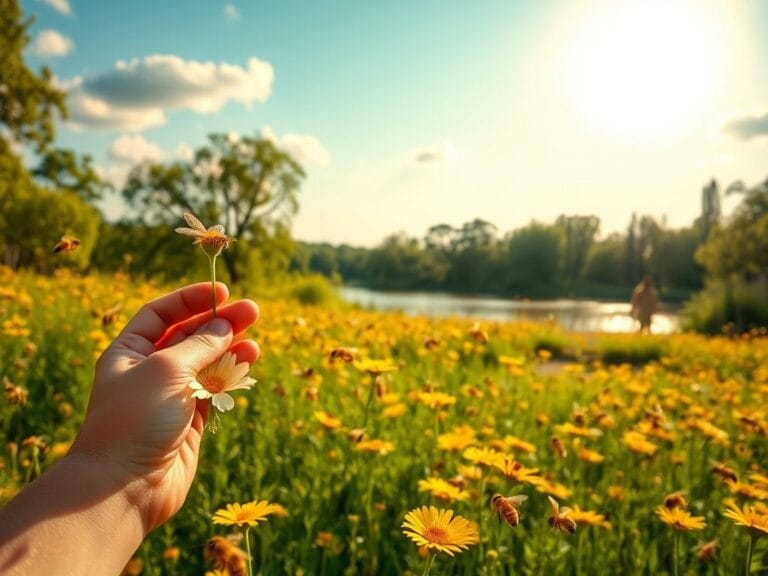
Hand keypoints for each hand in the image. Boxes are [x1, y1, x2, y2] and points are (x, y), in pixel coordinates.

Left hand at [71, 282, 258, 531]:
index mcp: (129, 352)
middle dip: (220, 323)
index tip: (222, 292)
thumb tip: (224, 326)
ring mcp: (171, 396)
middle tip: (253, 311)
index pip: (162, 314)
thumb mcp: (166, 369)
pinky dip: (232, 377)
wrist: (124, 487)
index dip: (191, 300)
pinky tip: (248, 365)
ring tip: (256, 342)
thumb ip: (200, 344)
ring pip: (207, 363)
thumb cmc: (135, 420)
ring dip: (231, 350)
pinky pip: (215, 390)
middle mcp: (149, 370)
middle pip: (189, 336)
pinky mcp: (190, 421)